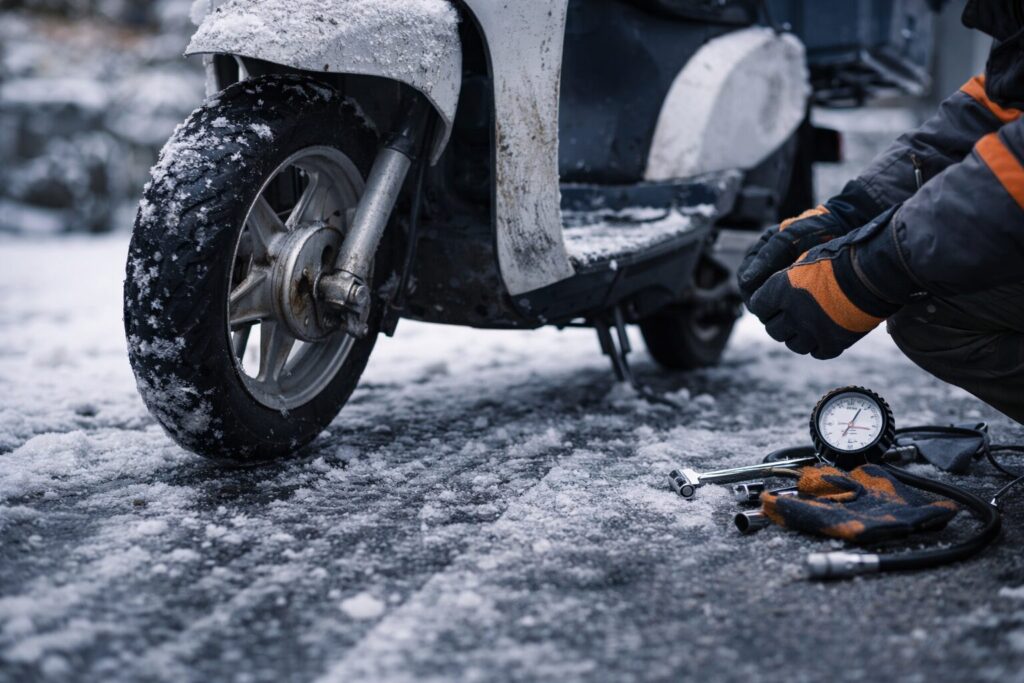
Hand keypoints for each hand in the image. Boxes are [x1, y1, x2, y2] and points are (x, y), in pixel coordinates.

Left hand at [747, 215, 906, 359]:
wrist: (872, 273)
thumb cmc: (841, 259)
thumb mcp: (806, 261)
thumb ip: (789, 279)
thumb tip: (780, 288)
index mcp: (780, 291)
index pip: (759, 307)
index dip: (764, 305)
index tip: (770, 304)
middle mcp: (792, 314)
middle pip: (773, 330)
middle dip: (778, 323)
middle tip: (786, 318)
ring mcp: (812, 332)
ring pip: (793, 345)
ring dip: (796, 337)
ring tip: (805, 328)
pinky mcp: (833, 343)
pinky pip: (817, 352)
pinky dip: (817, 346)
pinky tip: (823, 336)